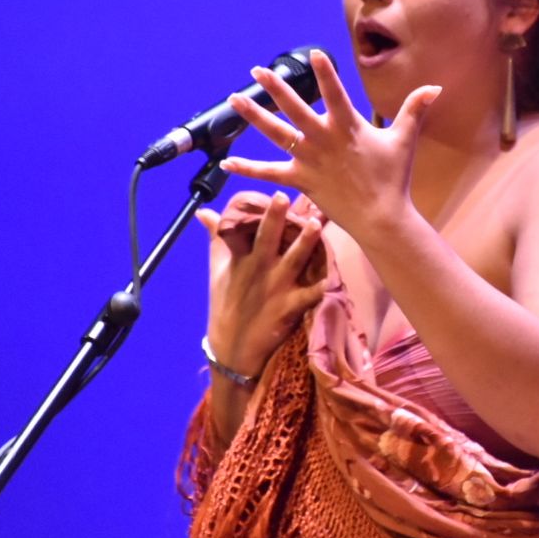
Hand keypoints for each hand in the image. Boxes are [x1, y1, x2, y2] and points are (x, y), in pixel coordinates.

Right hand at [197, 191, 325, 379]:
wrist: (233, 347)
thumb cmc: (226, 302)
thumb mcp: (217, 269)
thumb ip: (216, 238)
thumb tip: (204, 211)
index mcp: (241, 259)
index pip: (247, 230)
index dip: (260, 211)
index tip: (274, 190)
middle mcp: (258, 270)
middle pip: (267, 239)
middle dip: (275, 218)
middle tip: (284, 196)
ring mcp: (275, 288)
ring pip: (292, 261)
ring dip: (305, 243)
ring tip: (316, 224)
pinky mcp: (289, 308)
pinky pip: (308, 295)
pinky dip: (320, 287)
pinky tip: (333, 277)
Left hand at [215, 49, 440, 236]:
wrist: (381, 218)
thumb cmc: (394, 178)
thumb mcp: (405, 140)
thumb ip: (415, 109)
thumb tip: (436, 87)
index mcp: (349, 127)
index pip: (335, 94)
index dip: (325, 74)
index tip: (314, 55)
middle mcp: (324, 140)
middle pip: (295, 109)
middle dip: (275, 88)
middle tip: (257, 71)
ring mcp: (309, 160)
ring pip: (277, 134)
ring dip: (254, 116)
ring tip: (235, 100)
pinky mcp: (300, 180)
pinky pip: (269, 172)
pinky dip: (247, 168)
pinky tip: (226, 161)